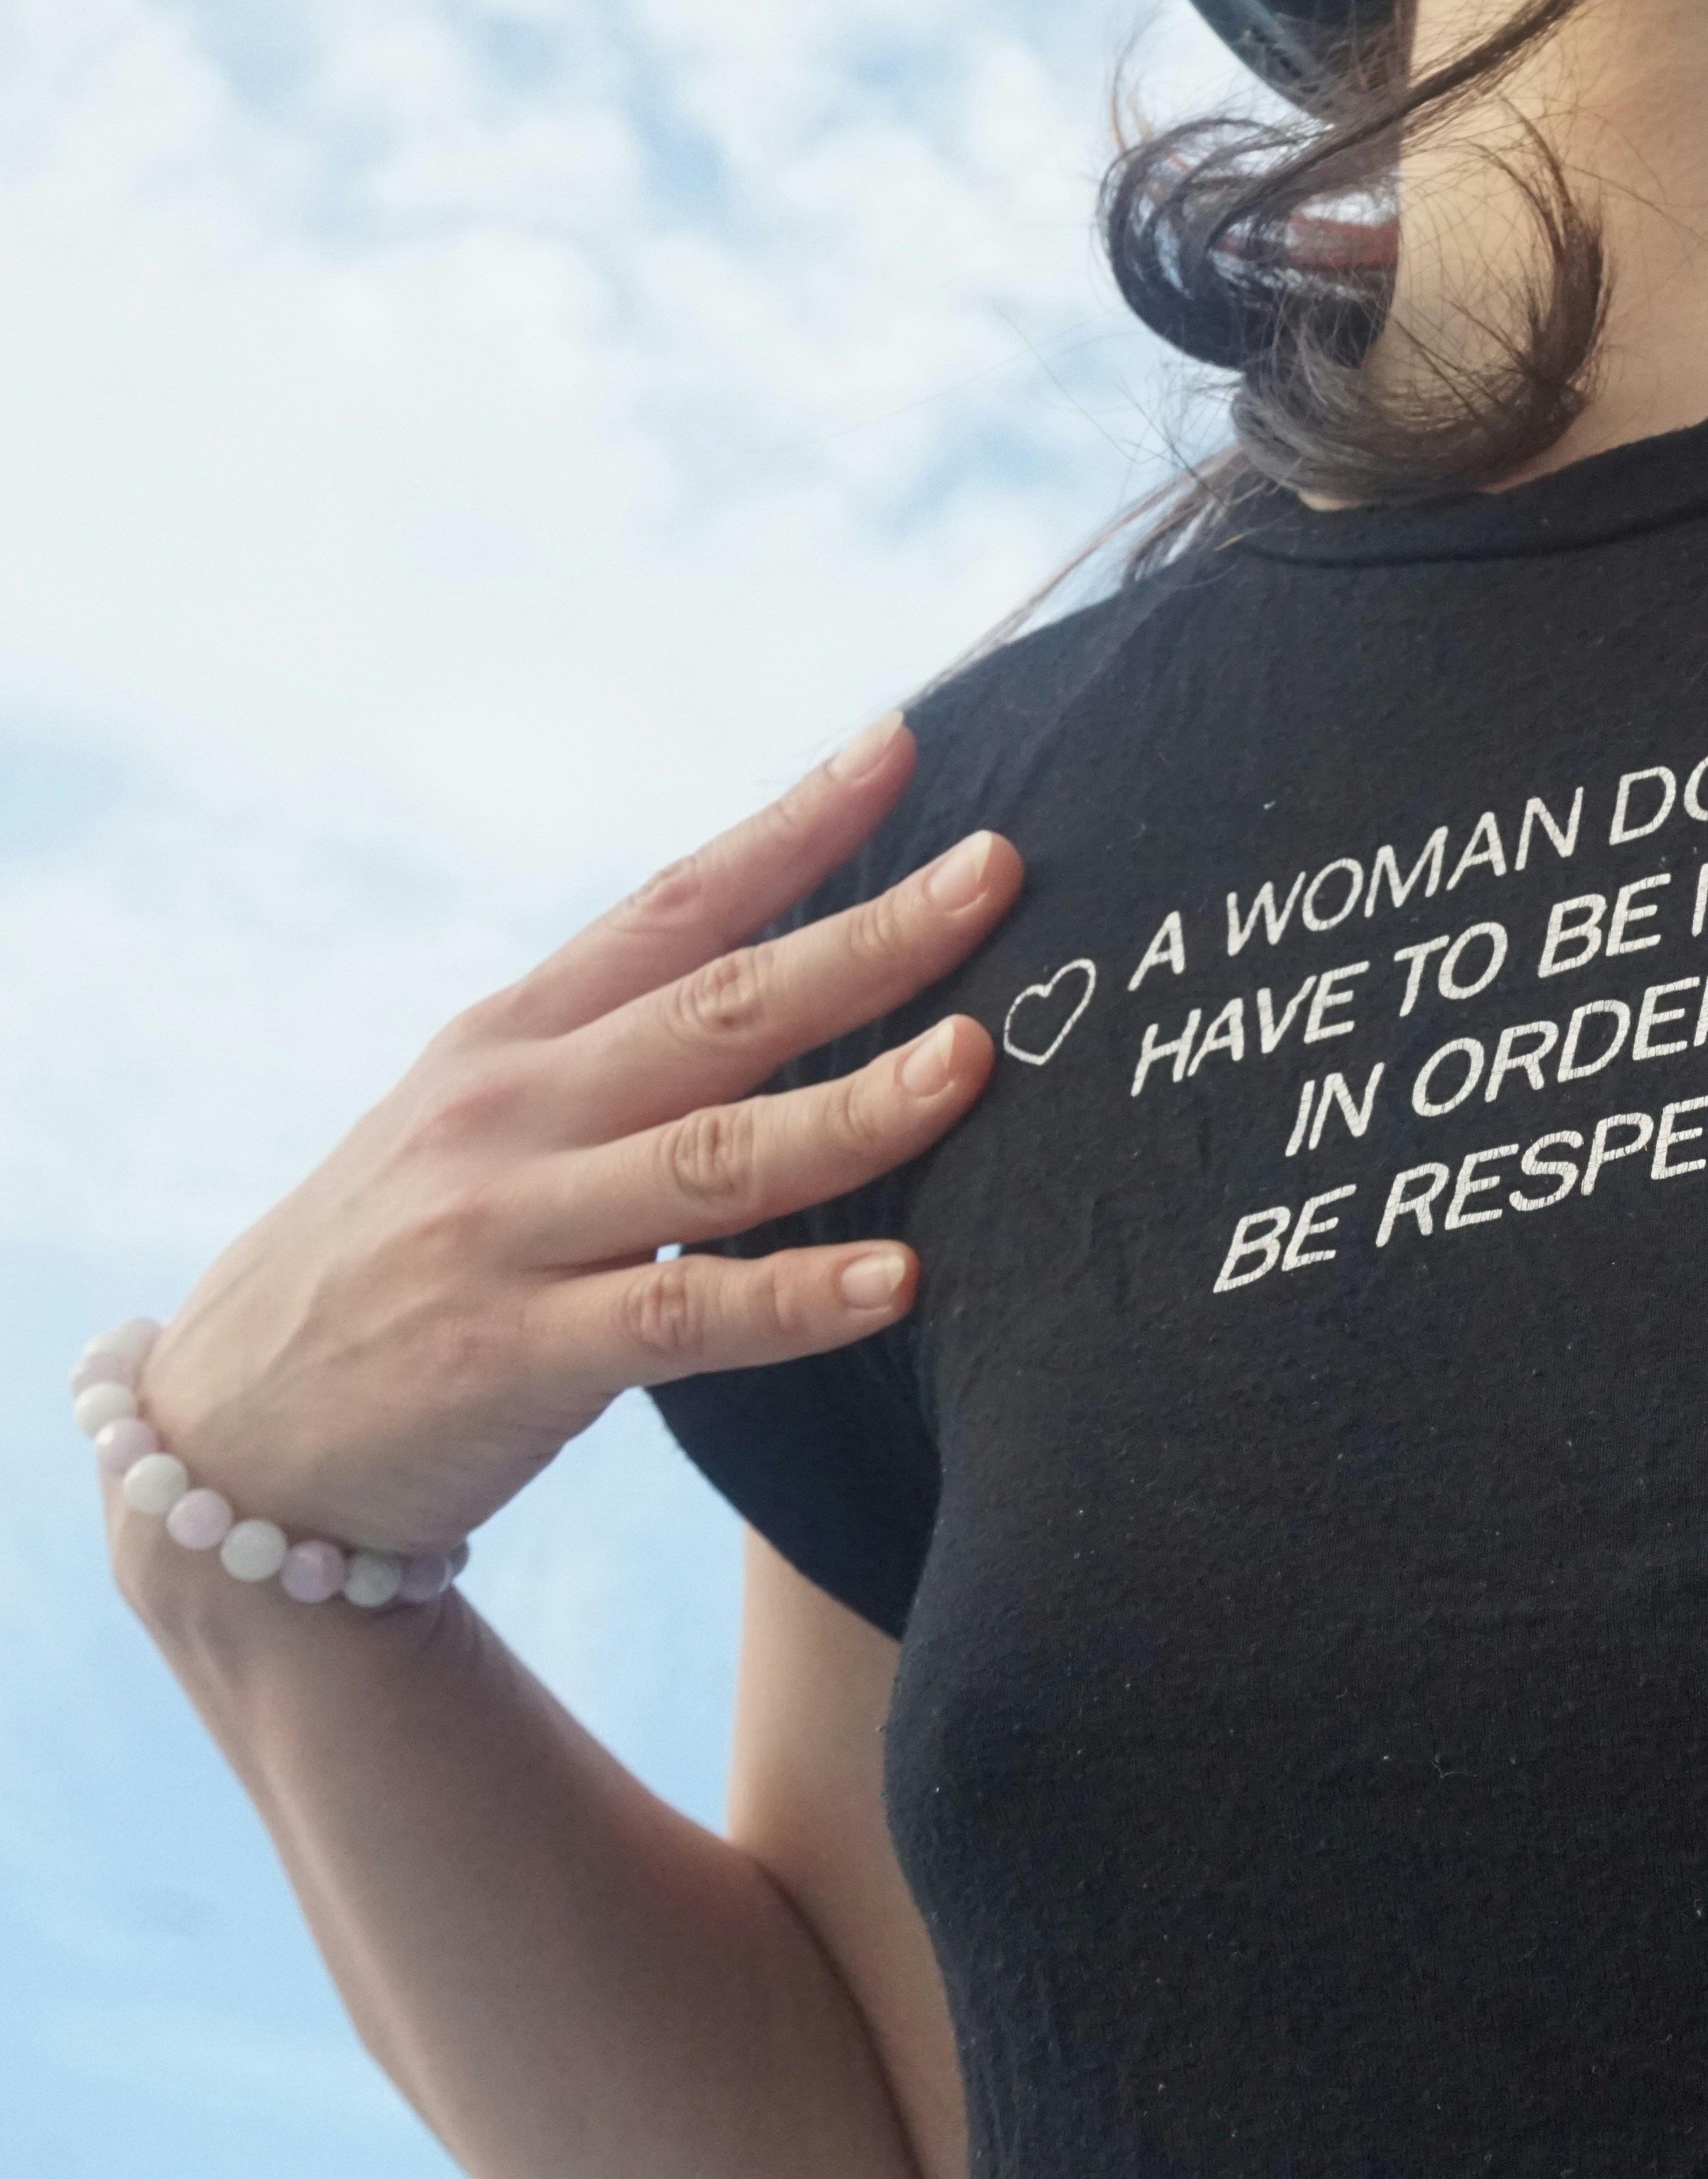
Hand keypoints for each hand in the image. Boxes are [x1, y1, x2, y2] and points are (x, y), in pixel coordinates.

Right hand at [112, 716, 1019, 1590]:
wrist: (235, 1440)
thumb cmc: (412, 1258)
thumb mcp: (492, 1121)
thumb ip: (626, 1055)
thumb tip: (808, 974)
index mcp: (517, 1037)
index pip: (675, 904)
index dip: (790, 823)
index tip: (901, 746)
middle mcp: (514, 1111)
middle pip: (719, 1008)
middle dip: (866, 939)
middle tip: (994, 873)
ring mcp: (512, 1230)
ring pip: (716, 1155)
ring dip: (856, 1109)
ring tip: (971, 1062)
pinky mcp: (516, 1356)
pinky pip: (685, 1318)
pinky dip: (797, 1298)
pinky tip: (900, 1281)